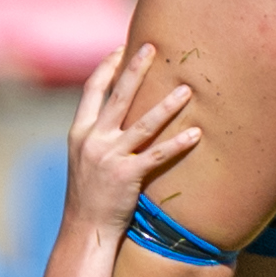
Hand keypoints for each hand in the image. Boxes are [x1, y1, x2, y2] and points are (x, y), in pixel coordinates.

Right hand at [54, 47, 202, 250]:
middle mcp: (93, 140)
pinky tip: (196, 133)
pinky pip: (158, 155)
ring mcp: (110, 157)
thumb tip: (117, 115)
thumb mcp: (83, 159)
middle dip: (136, 69)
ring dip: (167, 105)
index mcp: (79, 132)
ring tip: (187, 90)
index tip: (121, 49)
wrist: (84, 229)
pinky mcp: (127, 176)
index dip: (107, 67)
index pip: (93, 90)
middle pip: (118, 96)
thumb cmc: (87, 195)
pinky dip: (178, 143)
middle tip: (152, 47)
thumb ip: (96, 136)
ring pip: (143, 123)